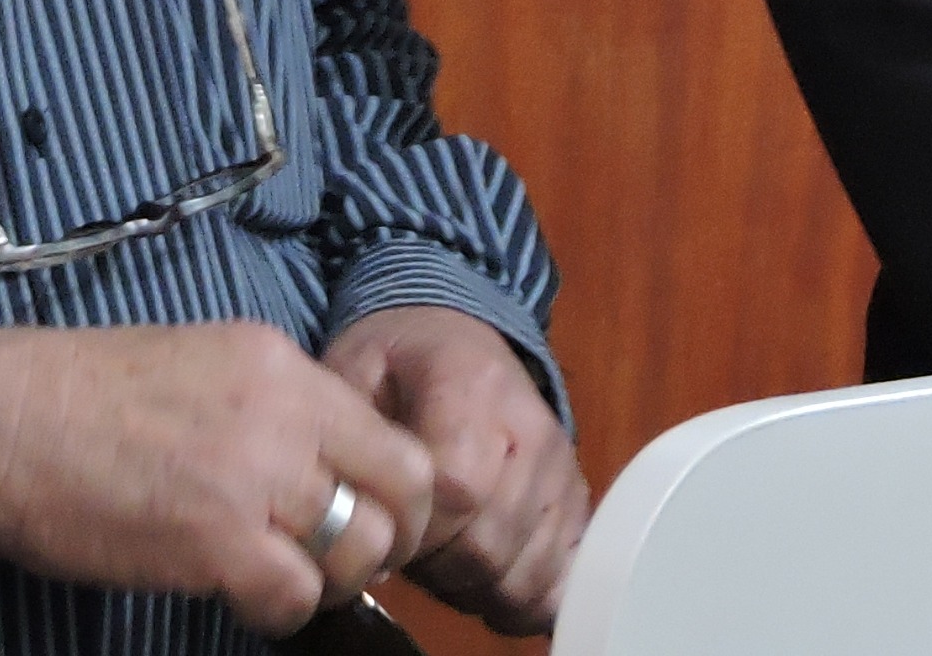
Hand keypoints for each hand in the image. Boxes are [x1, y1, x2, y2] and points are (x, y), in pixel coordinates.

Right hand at [0, 320, 434, 636]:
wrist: (5, 416)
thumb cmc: (86, 393)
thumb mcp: (207, 360)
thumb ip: (274, 405)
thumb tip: (318, 457)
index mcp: (286, 368)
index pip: (396, 439)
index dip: (400, 494)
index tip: (376, 518)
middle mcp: (287, 416)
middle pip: (403, 492)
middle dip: (391, 541)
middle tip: (351, 565)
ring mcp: (253, 478)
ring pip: (358, 549)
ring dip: (334, 581)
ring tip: (291, 583)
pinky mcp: (213, 541)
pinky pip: (291, 594)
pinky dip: (281, 610)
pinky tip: (247, 602)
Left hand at [321, 305, 591, 634]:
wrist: (455, 335)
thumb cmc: (395, 365)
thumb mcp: (353, 375)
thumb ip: (357, 446)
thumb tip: (366, 531)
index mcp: (473, 388)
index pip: (459, 489)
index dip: (417, 533)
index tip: (386, 534)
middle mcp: (532, 429)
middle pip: (491, 543)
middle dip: (438, 568)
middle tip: (410, 551)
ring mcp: (562, 468)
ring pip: (527, 570)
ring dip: (477, 586)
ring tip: (444, 560)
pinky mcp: (577, 499)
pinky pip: (564, 575)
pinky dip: (526, 596)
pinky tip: (489, 583)